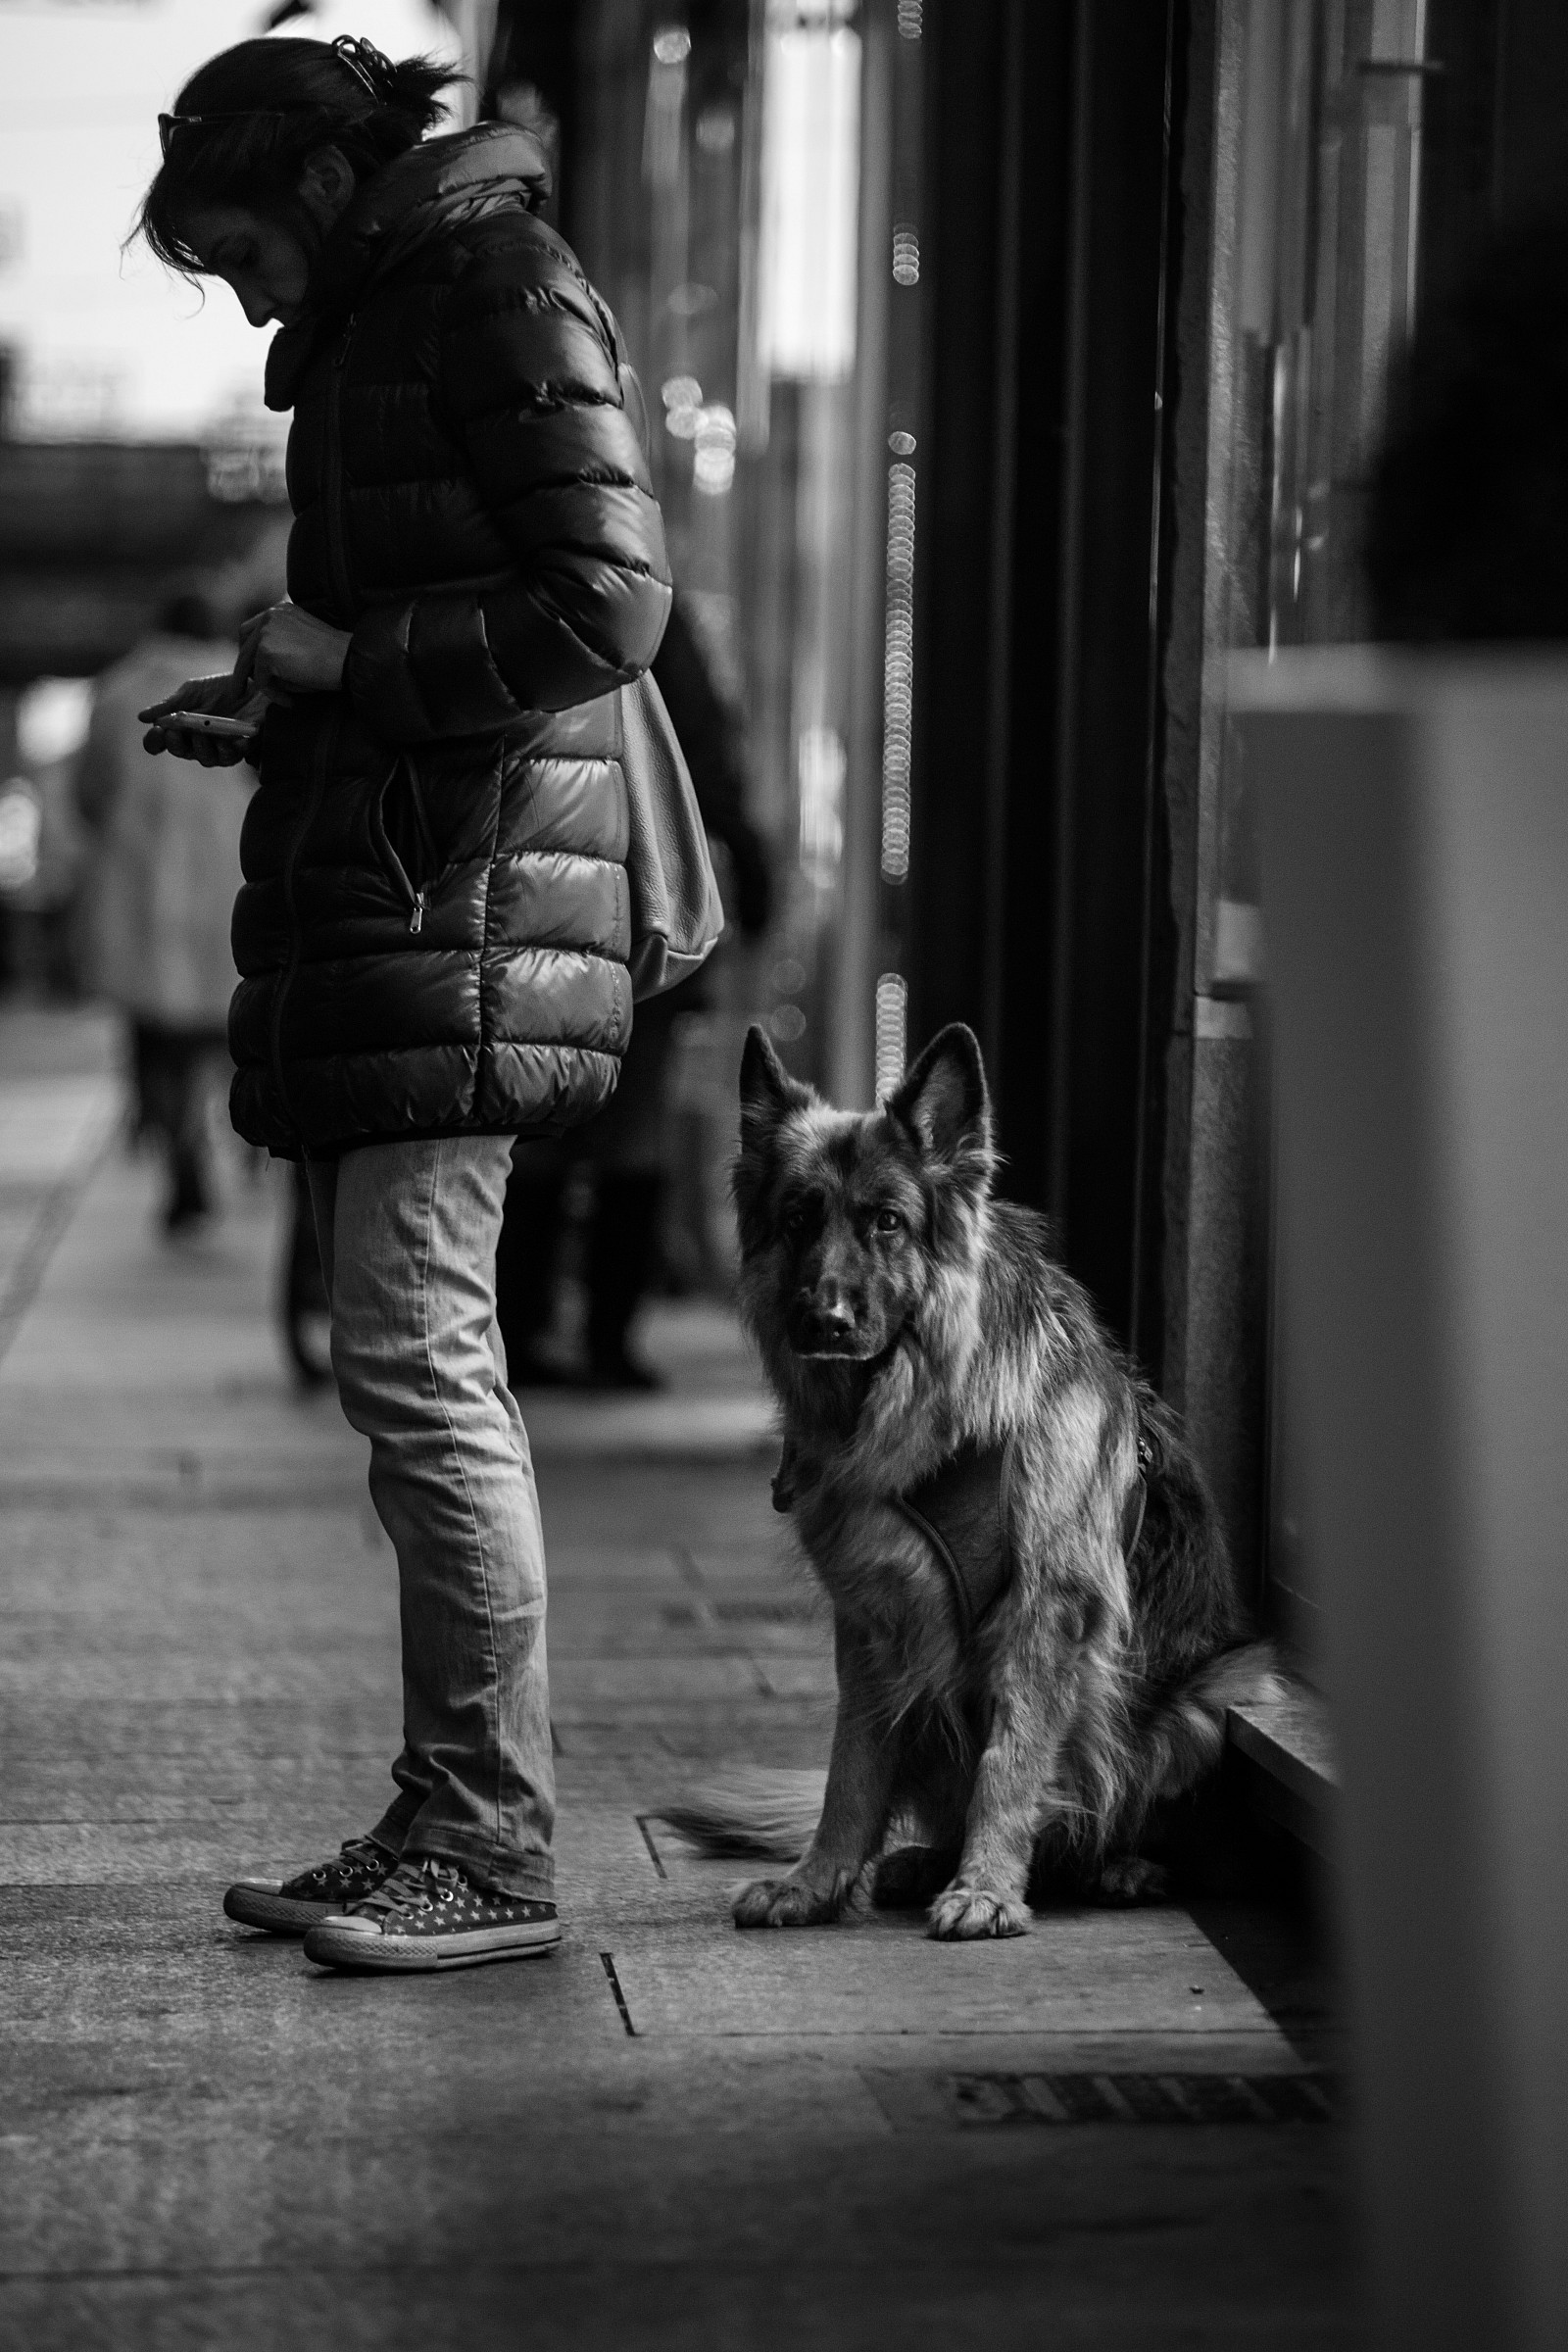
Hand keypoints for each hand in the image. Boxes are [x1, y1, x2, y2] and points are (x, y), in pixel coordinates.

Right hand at [138, 674, 263, 765]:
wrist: (256, 681)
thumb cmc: (222, 688)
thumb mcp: (192, 692)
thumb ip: (170, 705)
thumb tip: (142, 717)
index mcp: (184, 729)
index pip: (164, 742)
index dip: (156, 741)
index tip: (155, 732)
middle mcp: (201, 741)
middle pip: (185, 753)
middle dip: (178, 745)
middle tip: (175, 733)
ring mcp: (223, 746)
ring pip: (209, 759)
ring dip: (202, 749)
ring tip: (201, 736)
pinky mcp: (244, 747)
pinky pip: (237, 756)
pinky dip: (234, 750)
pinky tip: (234, 741)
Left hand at [235, 602, 351, 698]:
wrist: (349, 660)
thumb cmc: (334, 658)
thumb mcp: (301, 644)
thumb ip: (279, 648)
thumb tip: (256, 673)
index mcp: (280, 610)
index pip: (253, 629)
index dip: (250, 650)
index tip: (250, 668)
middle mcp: (270, 616)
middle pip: (243, 642)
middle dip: (243, 667)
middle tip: (241, 689)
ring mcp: (265, 633)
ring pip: (249, 664)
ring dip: (260, 683)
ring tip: (278, 699)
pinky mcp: (265, 652)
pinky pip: (260, 680)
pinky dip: (273, 694)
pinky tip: (289, 701)